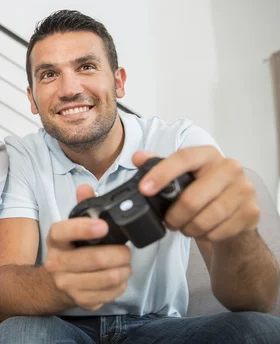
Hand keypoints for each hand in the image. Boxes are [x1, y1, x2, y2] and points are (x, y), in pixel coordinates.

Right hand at [44, 185, 131, 310]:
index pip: (64, 232)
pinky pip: (110, 292)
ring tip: (125, 263)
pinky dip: (121, 284)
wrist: (51, 285)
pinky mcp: (81, 301)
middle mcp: (57, 263)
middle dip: (120, 253)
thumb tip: (85, 188)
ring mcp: (68, 284)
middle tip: (126, 250)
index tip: (104, 226)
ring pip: (108, 277)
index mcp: (55, 240)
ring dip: (124, 269)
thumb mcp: (70, 229)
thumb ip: (82, 208)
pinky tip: (118, 277)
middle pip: (96, 258)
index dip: (84, 228)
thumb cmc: (68, 252)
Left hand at [134, 147, 258, 241]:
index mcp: (208, 154)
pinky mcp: (251, 212)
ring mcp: (244, 190)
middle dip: (174, 216)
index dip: (161, 174)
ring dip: (188, 228)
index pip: (183, 159)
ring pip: (205, 218)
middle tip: (168, 221)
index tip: (144, 189)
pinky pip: (219, 231)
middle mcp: (230, 168)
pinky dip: (205, 235)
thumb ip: (160, 164)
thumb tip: (138, 158)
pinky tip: (202, 230)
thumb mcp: (182, 173)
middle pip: (192, 198)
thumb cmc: (204, 187)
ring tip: (183, 227)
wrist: (237, 207)